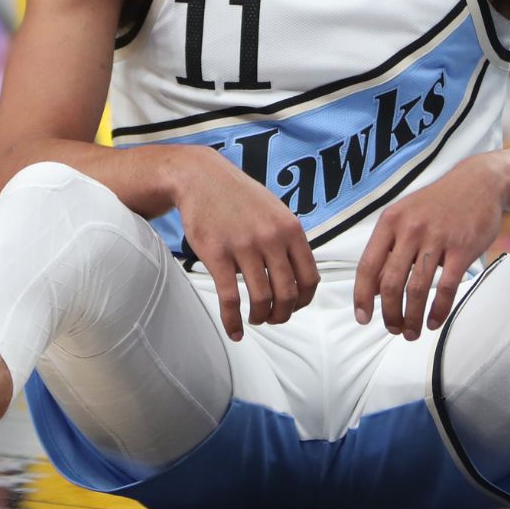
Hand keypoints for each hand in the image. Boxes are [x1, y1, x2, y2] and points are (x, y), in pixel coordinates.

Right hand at [176, 150, 319, 340]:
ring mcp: (244, 247)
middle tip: (274, 318)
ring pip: (262, 299)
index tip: (294, 307)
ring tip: (256, 319)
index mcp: (291, 229)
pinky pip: (230, 298)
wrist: (200, 177)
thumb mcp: (275, 211)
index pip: (309, 278)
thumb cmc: (238, 196)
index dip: (304, 301)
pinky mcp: (217, 255)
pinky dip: (233, 321)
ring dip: (261, 317)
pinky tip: (234, 331)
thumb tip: (299, 275)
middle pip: (288, 294)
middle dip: (283, 314)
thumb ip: (289, 240)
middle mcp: (271, 238)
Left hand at [354, 154, 505, 339]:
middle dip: (389, 313)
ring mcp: (437, 238)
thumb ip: (388, 248)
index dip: (362, 296)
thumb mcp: (406, 216)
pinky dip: (438, 310)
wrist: (480, 183)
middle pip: (390, 283)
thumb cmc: (439, 203)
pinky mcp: (462, 248)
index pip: (368, 265)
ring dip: (411, 318)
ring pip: (416, 289)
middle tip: (393, 329)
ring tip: (411, 333)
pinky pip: (446, 287)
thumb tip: (372, 289)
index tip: (363, 317)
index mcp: (391, 221)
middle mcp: (410, 229)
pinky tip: (434, 322)